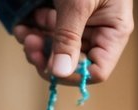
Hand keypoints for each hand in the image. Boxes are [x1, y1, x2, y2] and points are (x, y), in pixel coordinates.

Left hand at [13, 0, 134, 84]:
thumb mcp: (77, 3)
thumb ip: (68, 37)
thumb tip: (59, 73)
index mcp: (114, 31)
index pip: (97, 70)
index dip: (72, 74)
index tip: (47, 67)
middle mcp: (99, 32)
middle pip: (72, 62)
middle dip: (47, 55)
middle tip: (29, 44)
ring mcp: (82, 26)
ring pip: (56, 50)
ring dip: (37, 43)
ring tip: (24, 29)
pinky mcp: (64, 17)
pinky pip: (49, 35)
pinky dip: (35, 31)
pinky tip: (25, 21)